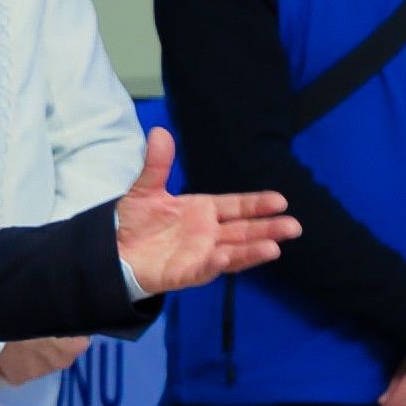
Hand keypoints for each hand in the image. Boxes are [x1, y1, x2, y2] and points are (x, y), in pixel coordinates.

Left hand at [115, 127, 300, 293]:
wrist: (113, 249)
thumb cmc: (135, 220)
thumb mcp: (146, 189)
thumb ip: (157, 164)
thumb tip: (159, 132)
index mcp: (204, 211)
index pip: (237, 207)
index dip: (258, 204)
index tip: (281, 201)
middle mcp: (208, 234)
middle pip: (244, 231)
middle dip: (268, 230)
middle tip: (293, 227)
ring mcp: (199, 255)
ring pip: (232, 253)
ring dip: (252, 251)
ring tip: (273, 248)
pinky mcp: (185, 273)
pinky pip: (203, 270)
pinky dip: (214, 265)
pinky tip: (224, 257)